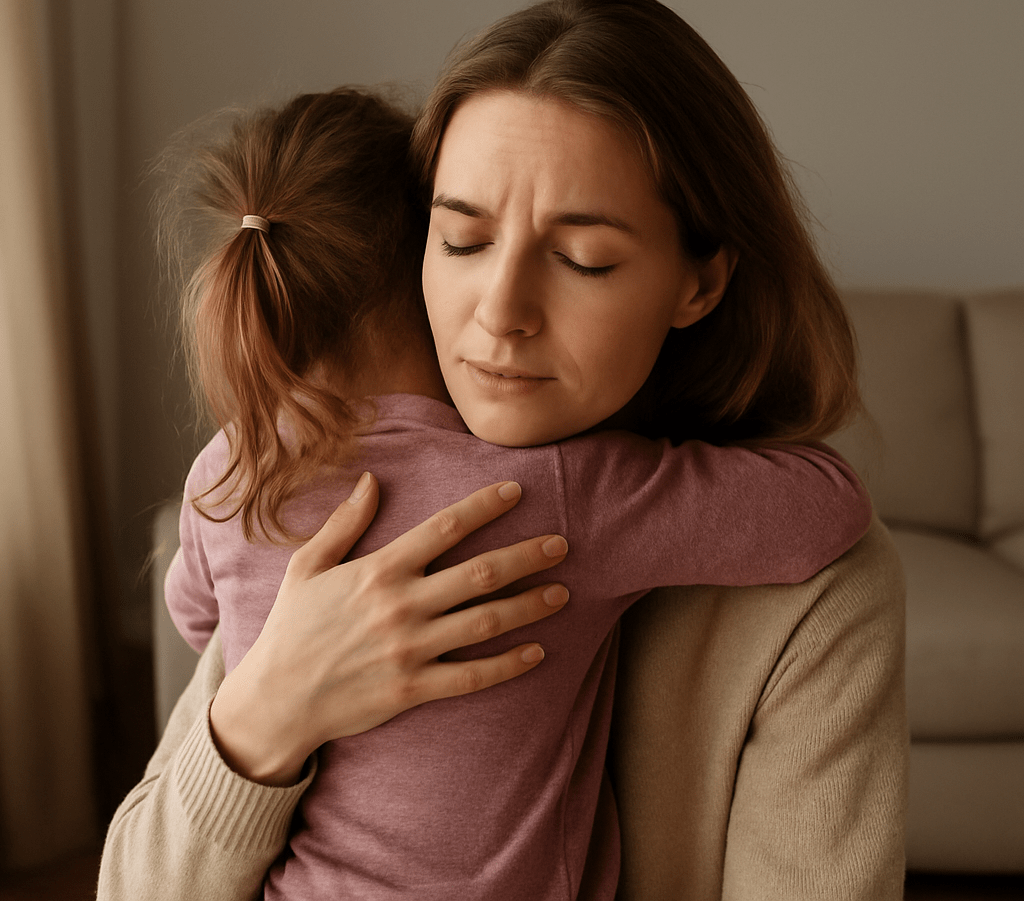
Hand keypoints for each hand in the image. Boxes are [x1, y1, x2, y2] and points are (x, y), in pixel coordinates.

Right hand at [210, 474, 568, 784]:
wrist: (276, 699)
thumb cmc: (292, 627)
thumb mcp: (308, 566)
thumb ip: (344, 523)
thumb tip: (371, 479)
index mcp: (379, 570)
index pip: (444, 527)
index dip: (484, 506)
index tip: (517, 491)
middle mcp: (401, 605)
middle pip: (480, 573)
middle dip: (527, 556)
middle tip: (562, 545)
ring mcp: (410, 648)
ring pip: (485, 622)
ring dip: (529, 606)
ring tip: (562, 592)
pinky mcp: (414, 688)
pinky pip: (472, 676)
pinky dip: (508, 665)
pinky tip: (537, 651)